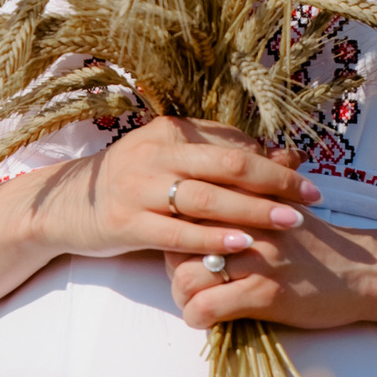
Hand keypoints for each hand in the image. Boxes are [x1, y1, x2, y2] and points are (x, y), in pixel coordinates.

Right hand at [19, 116, 318, 261]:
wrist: (63, 206)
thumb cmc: (128, 183)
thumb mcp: (167, 160)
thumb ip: (215, 155)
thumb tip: (278, 154)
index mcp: (168, 131)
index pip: (230, 142)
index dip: (271, 158)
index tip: (305, 174)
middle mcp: (154, 153)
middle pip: (226, 164)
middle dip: (274, 180)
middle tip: (312, 195)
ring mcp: (137, 188)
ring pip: (205, 197)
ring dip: (252, 209)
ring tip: (290, 220)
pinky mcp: (125, 222)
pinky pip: (176, 232)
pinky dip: (211, 238)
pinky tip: (242, 244)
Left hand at [167, 217, 376, 332]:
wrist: (363, 272)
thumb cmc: (315, 245)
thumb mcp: (280, 209)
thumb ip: (244, 202)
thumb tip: (200, 206)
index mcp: (248, 200)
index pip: (187, 209)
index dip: (175, 234)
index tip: (184, 251)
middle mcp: (249, 224)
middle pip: (177, 244)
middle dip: (173, 268)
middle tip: (188, 281)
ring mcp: (257, 259)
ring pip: (185, 277)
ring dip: (183, 297)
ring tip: (197, 302)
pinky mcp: (265, 293)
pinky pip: (207, 307)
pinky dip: (198, 318)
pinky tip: (209, 319)